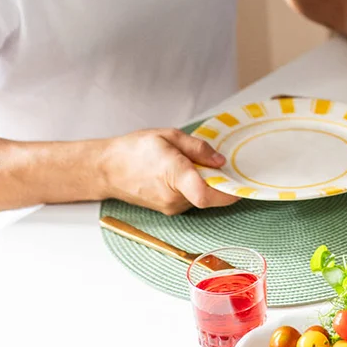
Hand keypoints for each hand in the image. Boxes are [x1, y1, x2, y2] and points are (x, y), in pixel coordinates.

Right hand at [99, 129, 239, 214]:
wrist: (106, 169)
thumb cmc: (134, 150)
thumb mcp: (169, 136)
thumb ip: (198, 148)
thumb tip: (220, 161)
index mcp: (175, 175)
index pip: (206, 195)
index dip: (228, 192)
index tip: (239, 182)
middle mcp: (174, 197)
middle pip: (211, 196)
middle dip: (220, 181)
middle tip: (216, 164)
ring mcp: (171, 207)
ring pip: (203, 198)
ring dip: (206, 184)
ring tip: (190, 165)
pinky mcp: (170, 210)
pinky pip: (192, 200)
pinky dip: (196, 188)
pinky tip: (184, 174)